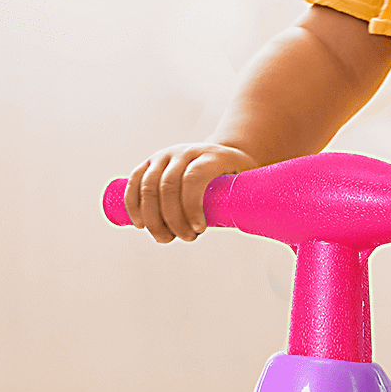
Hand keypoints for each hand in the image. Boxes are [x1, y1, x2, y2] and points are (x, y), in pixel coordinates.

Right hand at [126, 143, 257, 242]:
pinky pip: (134, 183)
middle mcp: (186, 152)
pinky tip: (140, 224)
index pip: (195, 178)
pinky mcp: (150, 163)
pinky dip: (134, 205)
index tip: (200, 230)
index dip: (192, 206)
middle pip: (169, 186)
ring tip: (165, 238)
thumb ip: (247, 200)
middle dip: (173, 219)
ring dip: (153, 218)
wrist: (222, 153)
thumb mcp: (247, 182)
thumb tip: (256, 225)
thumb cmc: (237, 175)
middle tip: (186, 239)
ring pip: (148, 187)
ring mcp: (165, 155)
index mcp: (212, 155)